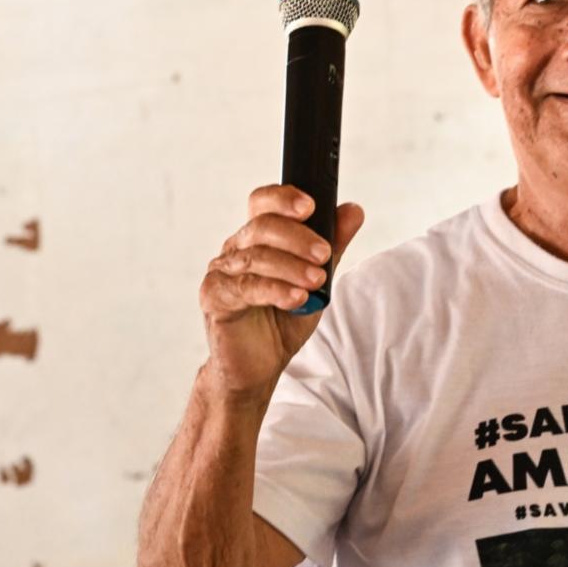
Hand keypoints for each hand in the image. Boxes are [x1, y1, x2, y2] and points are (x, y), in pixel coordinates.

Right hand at [199, 185, 363, 402]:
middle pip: (261, 227)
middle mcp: (234, 250)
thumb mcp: (315, 281)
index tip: (311, 206)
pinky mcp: (214, 297)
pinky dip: (275, 290)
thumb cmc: (280, 322)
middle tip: (323, 254)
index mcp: (255, 238)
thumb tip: (353, 210)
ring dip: (291, 266)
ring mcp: (221, 272)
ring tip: (316, 280)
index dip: (283, 198)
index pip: (262, 203)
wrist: (258, 367)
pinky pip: (246, 287)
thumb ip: (332, 246)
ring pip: (257, 257)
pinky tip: (297, 298)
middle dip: (297, 238)